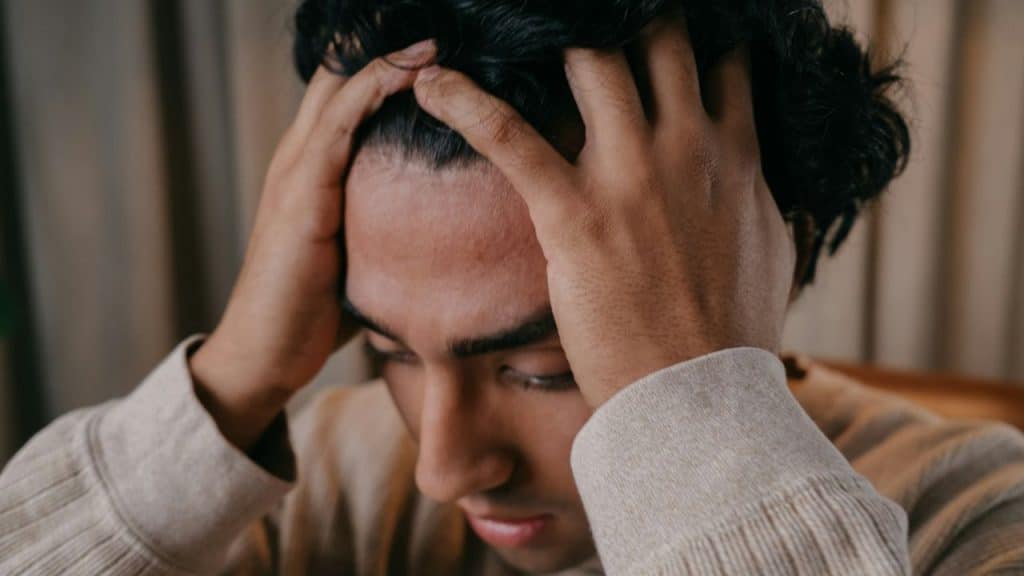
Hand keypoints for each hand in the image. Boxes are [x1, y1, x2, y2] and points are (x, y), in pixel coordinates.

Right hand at [190, 40, 436, 449]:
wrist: (266, 356)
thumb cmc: (318, 310)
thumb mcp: (363, 253)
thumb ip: (389, 226)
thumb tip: (448, 227)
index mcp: (318, 168)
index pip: (351, 95)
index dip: (391, 64)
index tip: (442, 47)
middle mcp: (302, 158)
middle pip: (343, 77)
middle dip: (389, 48)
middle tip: (442, 25)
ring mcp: (296, 174)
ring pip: (341, 90)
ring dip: (389, 56)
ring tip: (435, 33)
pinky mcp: (300, 200)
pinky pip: (336, 129)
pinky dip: (372, 92)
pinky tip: (411, 71)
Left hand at [412, 19, 794, 406]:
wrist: (699, 400)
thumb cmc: (732, 333)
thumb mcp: (773, 254)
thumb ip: (770, 203)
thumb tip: (777, 188)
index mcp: (735, 155)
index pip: (718, 56)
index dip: (686, 29)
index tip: (651, 23)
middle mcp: (688, 146)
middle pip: (657, 35)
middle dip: (624, 15)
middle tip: (583, 15)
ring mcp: (632, 175)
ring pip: (590, 57)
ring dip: (547, 34)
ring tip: (507, 25)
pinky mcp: (576, 213)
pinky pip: (510, 133)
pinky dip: (464, 100)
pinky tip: (430, 83)